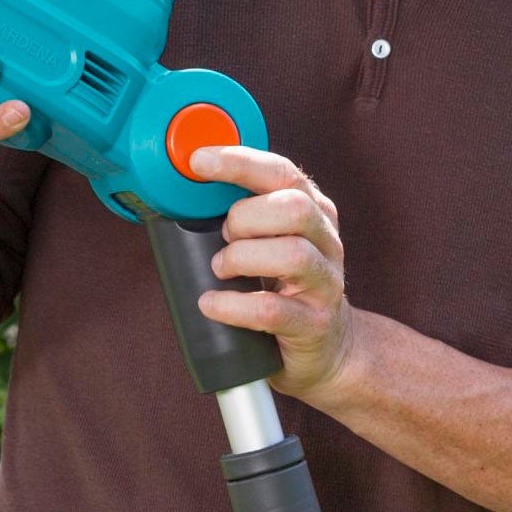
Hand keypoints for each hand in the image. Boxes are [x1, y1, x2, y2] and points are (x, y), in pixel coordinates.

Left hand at [187, 143, 358, 400]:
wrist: (329, 350)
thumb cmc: (285, 288)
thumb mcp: (271, 242)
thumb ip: (244, 215)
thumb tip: (182, 190)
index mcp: (314, 212)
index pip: (282, 173)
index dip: (240, 162)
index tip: (199, 161)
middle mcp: (326, 242)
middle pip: (294, 208)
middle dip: (245, 216)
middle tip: (223, 236)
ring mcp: (325, 284)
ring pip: (292, 254)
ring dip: (241, 258)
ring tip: (220, 268)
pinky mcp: (314, 325)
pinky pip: (272, 310)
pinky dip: (233, 306)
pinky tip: (211, 304)